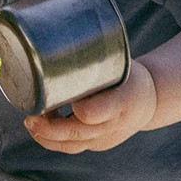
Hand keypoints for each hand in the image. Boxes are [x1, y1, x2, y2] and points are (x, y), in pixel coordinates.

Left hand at [25, 59, 158, 154]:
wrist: (150, 103)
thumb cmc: (130, 77)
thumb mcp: (122, 63)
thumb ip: (96, 58)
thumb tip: (59, 33)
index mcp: (123, 100)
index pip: (99, 110)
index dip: (82, 110)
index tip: (69, 103)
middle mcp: (114, 124)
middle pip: (78, 132)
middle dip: (50, 129)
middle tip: (30, 119)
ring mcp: (105, 138)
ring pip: (72, 145)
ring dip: (46, 137)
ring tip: (30, 122)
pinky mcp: (97, 144)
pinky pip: (72, 147)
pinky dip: (52, 140)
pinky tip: (39, 127)